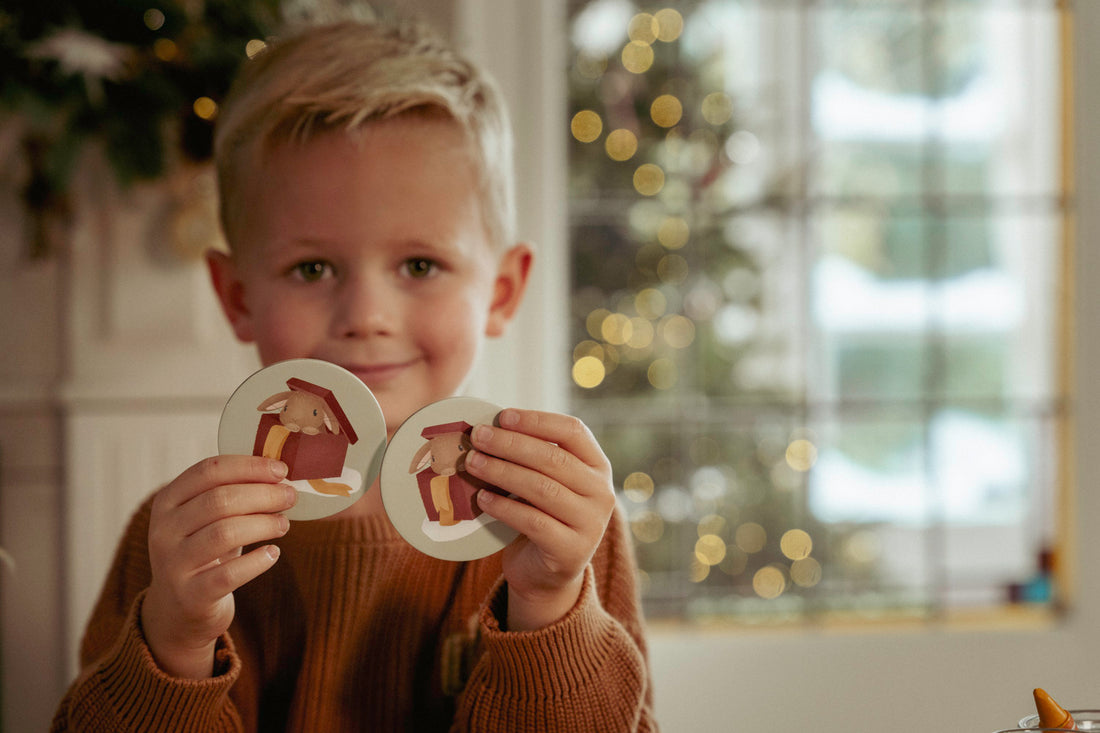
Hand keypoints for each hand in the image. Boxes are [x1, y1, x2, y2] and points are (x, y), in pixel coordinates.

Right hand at [141, 455, 295, 677]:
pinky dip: (257, 561)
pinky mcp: (190, 595)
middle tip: (290, 497)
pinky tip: (273, 554)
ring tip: (283, 524)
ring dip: (263, 524)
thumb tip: (280, 475)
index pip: (207, 471)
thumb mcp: (206, 518)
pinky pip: (229, 574)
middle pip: (219, 500)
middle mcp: (164, 530)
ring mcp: (173, 564)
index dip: (248, 466)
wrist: (179, 607)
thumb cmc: (204, 550)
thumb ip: (232, 493)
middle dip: (262, 494)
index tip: (281, 470)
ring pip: (224, 533)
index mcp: (167, 501)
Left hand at [465, 409, 614, 630]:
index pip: (573, 431)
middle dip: (511, 444)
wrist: (547, 574)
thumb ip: (531, 457)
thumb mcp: (545, 482)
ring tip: (473, 462)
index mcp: (597, 466)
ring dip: (502, 471)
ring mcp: (590, 523)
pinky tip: (482, 498)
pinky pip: (533, 522)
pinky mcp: (570, 550)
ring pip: (542, 488)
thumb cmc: (541, 515)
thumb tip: (488, 427)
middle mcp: (601, 492)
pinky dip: (504, 507)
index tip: (503, 416)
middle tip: (478, 437)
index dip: (537, 421)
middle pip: (553, 458)